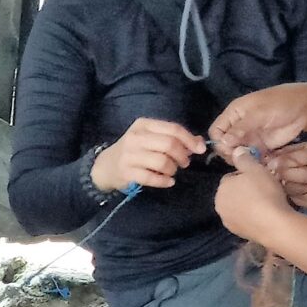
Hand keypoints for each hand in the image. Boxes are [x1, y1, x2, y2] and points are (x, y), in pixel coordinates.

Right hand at [89, 118, 204, 192]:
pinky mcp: (127, 172)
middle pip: (169, 144)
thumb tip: (200, 142)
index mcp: (143, 125)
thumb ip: (174, 138)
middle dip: (182, 156)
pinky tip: (168, 182)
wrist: (106, 166)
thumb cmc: (133, 151)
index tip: (199, 150)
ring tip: (172, 172)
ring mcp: (129, 155)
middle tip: (184, 163)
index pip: (173, 129)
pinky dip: (164, 181)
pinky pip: (152, 178)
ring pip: (162, 162)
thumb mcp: (150, 138)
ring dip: (173, 169)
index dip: (189, 140)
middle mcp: (135, 137)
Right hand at [207, 84, 306, 157]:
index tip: (229, 149)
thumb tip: (224, 141)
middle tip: (243, 157)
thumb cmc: (279, 103)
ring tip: (253, 162)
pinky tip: (261, 165)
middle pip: (225, 146)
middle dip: (231, 153)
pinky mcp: (261, 148)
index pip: (216, 131)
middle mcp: (238, 128)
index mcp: (233, 115)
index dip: (220, 142)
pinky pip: (252, 158)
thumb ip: (242, 127)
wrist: (303, 108)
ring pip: (237, 154)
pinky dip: (254, 163)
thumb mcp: (260, 113)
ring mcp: (250, 139)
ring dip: (242, 160)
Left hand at [214, 144, 295, 239]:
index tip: (260, 178)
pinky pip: (245, 220)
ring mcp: (228, 222)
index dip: (246, 176)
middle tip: (265, 190)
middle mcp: (219, 206)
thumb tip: (236, 151)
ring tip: (267, 203)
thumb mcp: (255, 169)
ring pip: (239, 207)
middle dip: (245, 191)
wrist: (275, 225)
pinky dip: (252, 217)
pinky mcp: (238, 234)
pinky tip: (265, 216)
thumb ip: (244, 158)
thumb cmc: (265, 193)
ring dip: (249, 204)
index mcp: (221, 189)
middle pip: (233, 193)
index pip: (231, 177)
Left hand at [266, 141, 306, 209]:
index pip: (301, 157)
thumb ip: (284, 153)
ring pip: (302, 190)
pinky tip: (288, 191)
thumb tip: (268, 159)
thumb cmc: (305, 159)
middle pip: (304, 175)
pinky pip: (303, 201)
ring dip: (287, 187)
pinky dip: (292, 196)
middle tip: (274, 175)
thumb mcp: (298, 149)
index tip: (270, 163)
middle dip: (285, 174)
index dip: (283, 160)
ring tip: (280, 182)